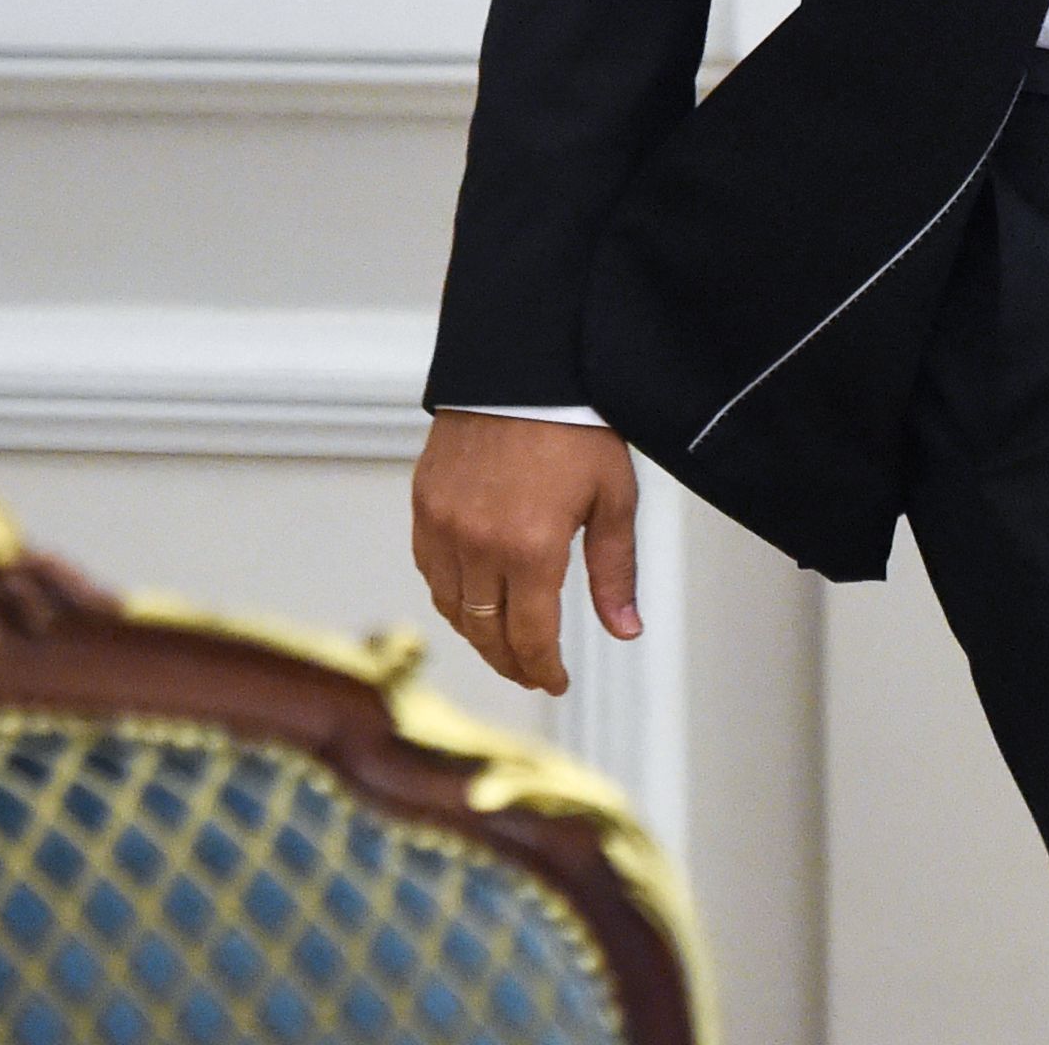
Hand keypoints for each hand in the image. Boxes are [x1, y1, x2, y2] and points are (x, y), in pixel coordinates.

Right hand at [410, 411, 641, 694]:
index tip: (557, 682)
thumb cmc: (578, 425)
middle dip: (512, 662)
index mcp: (531, 548)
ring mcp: (443, 525)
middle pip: (487, 632)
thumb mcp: (614, 498)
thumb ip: (615, 571)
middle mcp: (478, 544)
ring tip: (504, 644)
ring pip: (453, 607)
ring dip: (478, 634)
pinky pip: (430, 569)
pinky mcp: (423, 504)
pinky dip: (451, 595)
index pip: (531, 637)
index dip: (544, 670)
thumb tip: (625, 630)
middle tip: (532, 672)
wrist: (526, 365)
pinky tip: (473, 598)